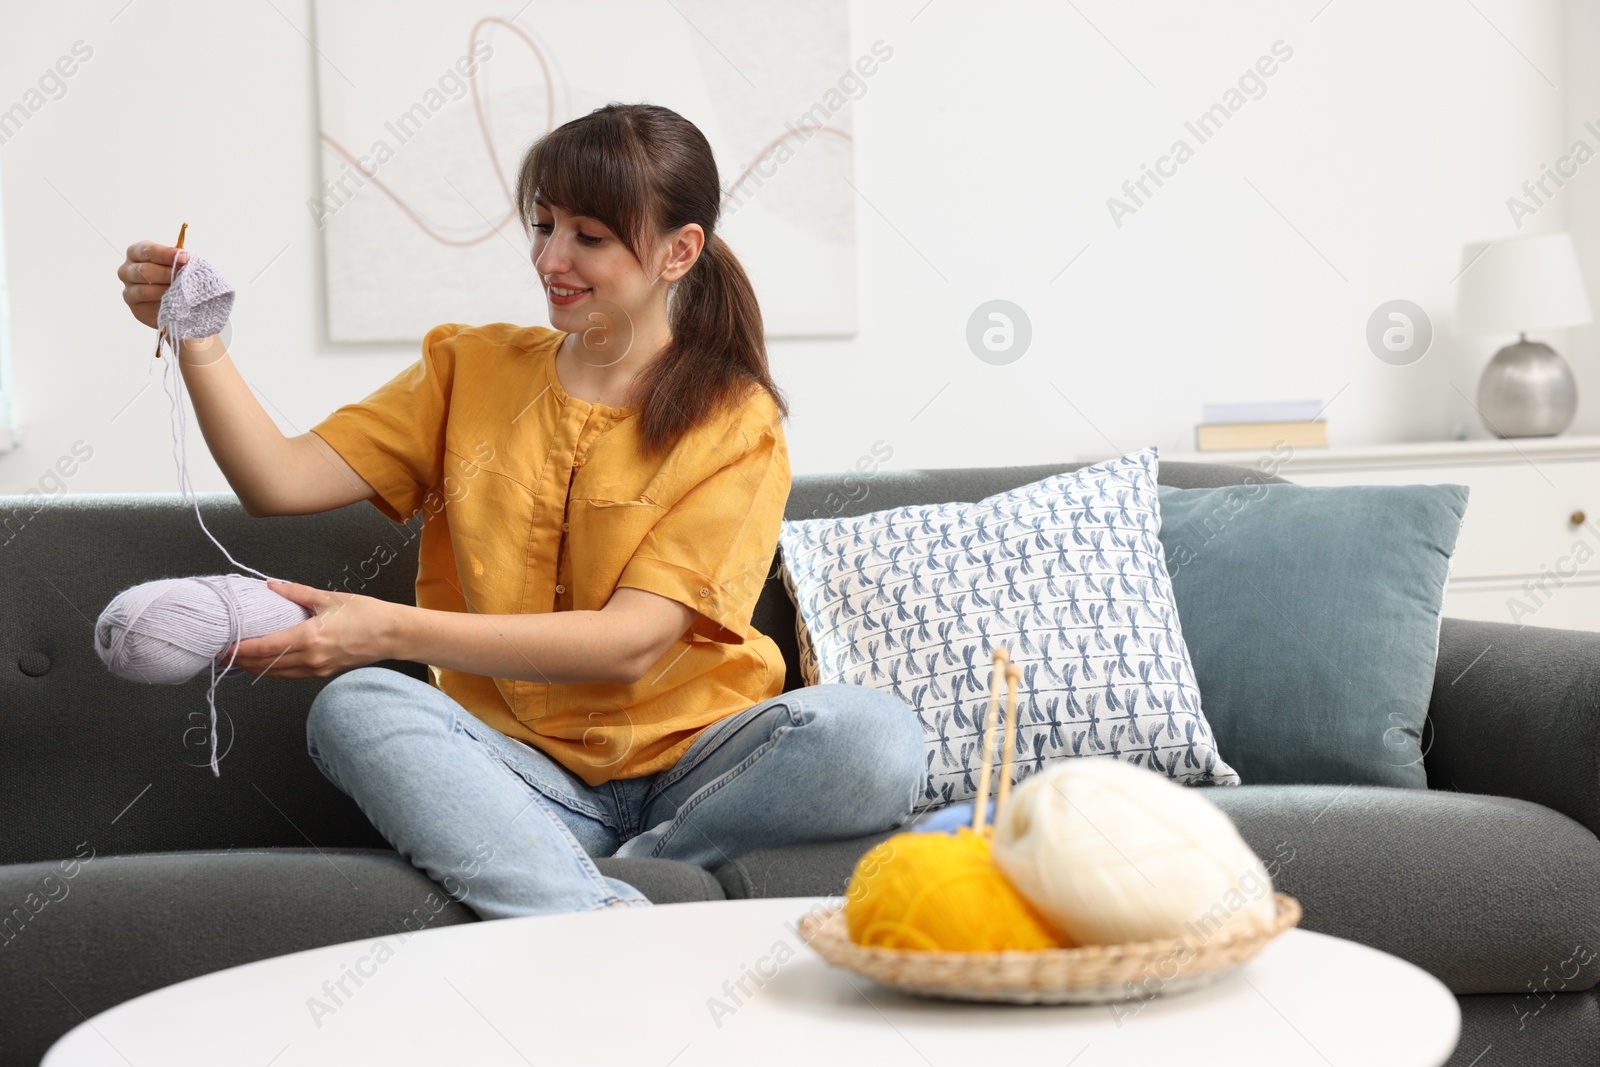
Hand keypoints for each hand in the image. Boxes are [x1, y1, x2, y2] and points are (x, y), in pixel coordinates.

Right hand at [119, 240, 187, 328]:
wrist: (176, 301)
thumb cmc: (174, 275)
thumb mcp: (176, 262)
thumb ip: (177, 259)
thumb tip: (184, 257)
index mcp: (135, 253)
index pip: (147, 251)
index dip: (166, 254)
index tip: (184, 258)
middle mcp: (126, 270)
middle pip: (144, 270)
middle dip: (168, 273)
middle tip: (185, 275)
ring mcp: (128, 290)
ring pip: (146, 290)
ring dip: (166, 290)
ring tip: (182, 289)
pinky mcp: (135, 308)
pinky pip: (149, 306)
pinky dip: (164, 302)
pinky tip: (175, 301)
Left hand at [216, 580, 397, 678]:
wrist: (393, 634)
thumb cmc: (367, 615)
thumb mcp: (329, 598)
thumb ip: (297, 593)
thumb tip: (273, 586)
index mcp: (309, 638)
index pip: (264, 648)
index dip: (240, 649)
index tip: (224, 645)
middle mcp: (311, 658)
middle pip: (265, 665)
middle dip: (241, 661)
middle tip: (223, 653)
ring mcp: (317, 669)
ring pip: (276, 674)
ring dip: (255, 668)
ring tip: (238, 660)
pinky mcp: (323, 673)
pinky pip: (290, 675)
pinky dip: (273, 670)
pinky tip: (266, 663)